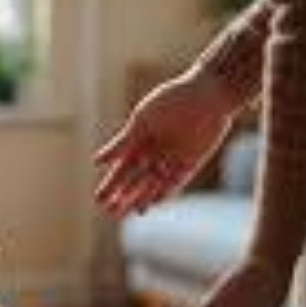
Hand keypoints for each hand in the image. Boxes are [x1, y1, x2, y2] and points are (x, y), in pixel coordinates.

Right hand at [95, 68, 238, 216]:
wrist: (209, 93)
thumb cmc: (172, 100)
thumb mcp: (141, 121)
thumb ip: (121, 143)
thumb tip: (97, 161)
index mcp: (139, 139)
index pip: (121, 168)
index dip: (110, 184)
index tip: (99, 199)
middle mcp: (154, 151)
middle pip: (135, 180)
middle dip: (123, 196)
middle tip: (110, 212)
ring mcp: (172, 158)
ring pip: (154, 184)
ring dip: (142, 198)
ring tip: (130, 212)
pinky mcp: (191, 162)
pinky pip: (176, 182)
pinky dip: (164, 193)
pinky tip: (152, 203)